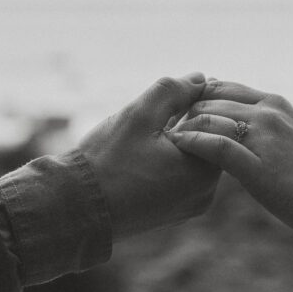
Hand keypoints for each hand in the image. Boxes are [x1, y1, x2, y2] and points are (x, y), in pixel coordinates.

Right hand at [78, 73, 219, 240]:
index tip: (170, 98)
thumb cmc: (106, 162)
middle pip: (207, 142)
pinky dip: (170, 159)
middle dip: (187, 122)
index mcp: (204, 173)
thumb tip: (200, 78)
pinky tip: (143, 151)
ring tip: (147, 131)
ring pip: (194, 159)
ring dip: (177, 139)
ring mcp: (190, 206)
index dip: (197, 103)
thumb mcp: (139, 115)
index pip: (218, 125)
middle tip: (157, 112)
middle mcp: (205, 194)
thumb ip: (173, 91)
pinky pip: (182, 177)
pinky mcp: (174, 213)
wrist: (74, 209)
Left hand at [167, 80, 292, 255]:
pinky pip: (215, 146)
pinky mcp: (259, 166)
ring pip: (207, 116)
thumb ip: (265, 128)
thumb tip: (237, 128)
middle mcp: (268, 112)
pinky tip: (178, 151)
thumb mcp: (292, 139)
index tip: (178, 118)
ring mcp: (264, 137)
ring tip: (163, 145)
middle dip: (181, 113)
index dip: (194, 99)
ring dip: (181, 128)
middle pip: (207, 98)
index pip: (220, 87)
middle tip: (161, 133)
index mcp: (275, 103)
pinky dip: (191, 144)